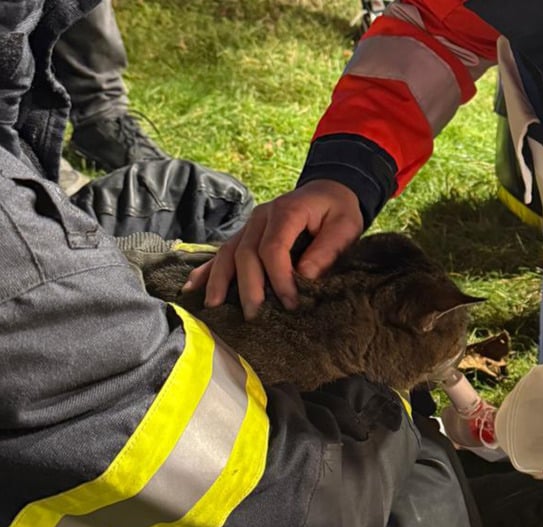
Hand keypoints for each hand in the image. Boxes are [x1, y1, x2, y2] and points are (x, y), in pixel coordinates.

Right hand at [186, 179, 362, 318]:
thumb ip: (327, 250)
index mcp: (287, 211)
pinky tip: (192, 287)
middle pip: (246, 253)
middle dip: (248, 286)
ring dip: (219, 280)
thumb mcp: (345, 227)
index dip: (279, 278)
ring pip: (228, 252)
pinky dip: (206, 269)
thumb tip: (305, 275)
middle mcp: (262, 216)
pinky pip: (222, 251)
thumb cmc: (338, 211)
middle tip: (253, 315)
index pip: (273, 248)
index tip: (289, 303)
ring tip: (213, 306)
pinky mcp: (245, 234)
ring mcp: (250, 225)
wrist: (329, 191)